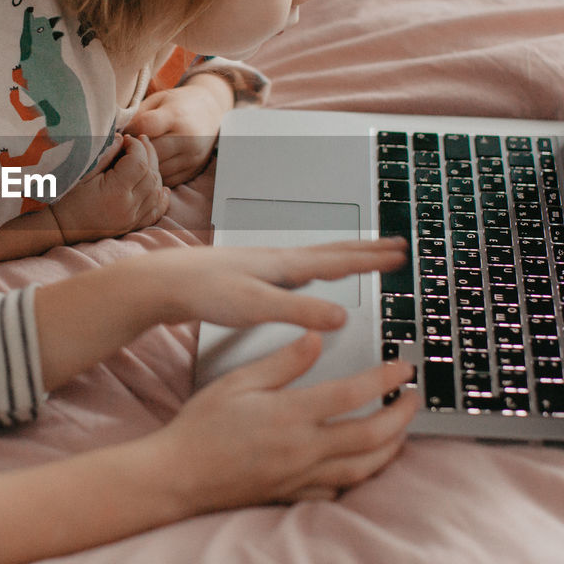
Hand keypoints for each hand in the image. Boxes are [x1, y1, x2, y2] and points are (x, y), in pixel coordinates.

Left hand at [33, 237, 407, 392]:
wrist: (162, 282)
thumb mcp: (256, 307)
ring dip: (343, 257)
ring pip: (314, 258)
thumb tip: (342, 317)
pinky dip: (317, 270)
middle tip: (396, 246)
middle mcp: (277, 259)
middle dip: (366, 249)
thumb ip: (299, 313)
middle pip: (332, 251)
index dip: (372, 259)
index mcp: (284, 265)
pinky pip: (297, 270)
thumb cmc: (204, 291)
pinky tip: (308, 281)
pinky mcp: (249, 275)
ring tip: (363, 257)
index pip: (339, 260)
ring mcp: (263, 265)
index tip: (401, 254)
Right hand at [51, 134, 168, 243]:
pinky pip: (155, 213)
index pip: (138, 164)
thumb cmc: (65, 197)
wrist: (59, 227)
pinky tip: (163, 189)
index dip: (137, 147)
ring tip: (147, 159)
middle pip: (151, 176)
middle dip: (148, 155)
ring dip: (155, 173)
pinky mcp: (131, 226)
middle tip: (140, 142)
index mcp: (115, 192)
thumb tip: (122, 139)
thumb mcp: (82, 172)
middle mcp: (128, 207)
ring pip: (156, 192)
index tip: (127, 139)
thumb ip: (105, 155)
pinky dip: (161, 200)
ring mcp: (131, 219)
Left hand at [123, 75, 232, 185]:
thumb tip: (115, 132)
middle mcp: (187, 139)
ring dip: (141, 169)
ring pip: (156, 171)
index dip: (128, 133)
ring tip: (130, 162)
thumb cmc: (177, 105)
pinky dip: (153, 178)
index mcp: (176, 116)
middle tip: (120, 153)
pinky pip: (165, 181)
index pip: (144, 127)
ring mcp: (191, 158)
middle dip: (132, 154)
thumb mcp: (158, 100)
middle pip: (149, 154)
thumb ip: (138, 114)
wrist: (211, 113)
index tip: (121, 135)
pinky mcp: (192, 171)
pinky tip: (146, 170)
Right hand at [153, 334, 416, 509]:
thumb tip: (316, 338)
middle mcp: (302, 449)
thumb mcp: (238, 382)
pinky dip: (359, 477)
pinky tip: (362, 464)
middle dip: (402, 417)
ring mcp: (301, 477)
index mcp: (290, 415)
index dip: (385, 380)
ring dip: (391, 448)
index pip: (352, 394)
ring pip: (363, 468)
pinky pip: (338, 490)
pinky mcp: (293, 495)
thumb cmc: (201, 426)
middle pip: (371, 436)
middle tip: (415, 399)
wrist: (178, 476)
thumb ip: (282, 362)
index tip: (403, 368)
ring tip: (401, 430)